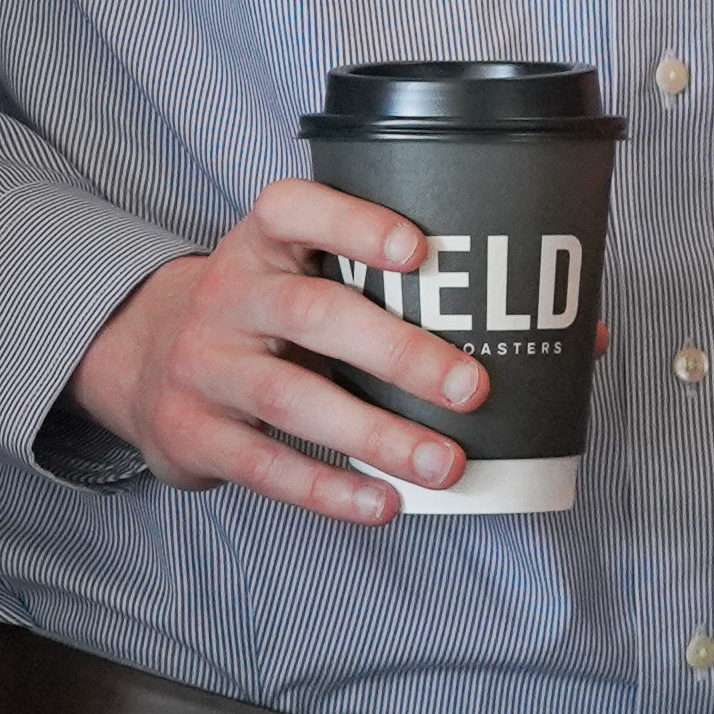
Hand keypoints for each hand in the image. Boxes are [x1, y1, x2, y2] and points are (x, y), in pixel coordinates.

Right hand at [70, 181, 490, 520]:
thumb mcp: (307, 276)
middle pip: (310, 313)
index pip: (291, 210)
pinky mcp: (190, 431)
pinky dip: (327, 489)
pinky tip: (384, 503)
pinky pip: (262, 464)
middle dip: (398, 352)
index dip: (354, 224)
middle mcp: (226, 297)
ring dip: (375, 435)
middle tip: (473, 388)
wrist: (142, 361)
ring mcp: (202, 365)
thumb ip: (402, 289)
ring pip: (289, 397)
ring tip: (447, 463)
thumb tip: (570, 330)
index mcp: (262, 246)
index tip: (421, 250)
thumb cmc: (270, 316)